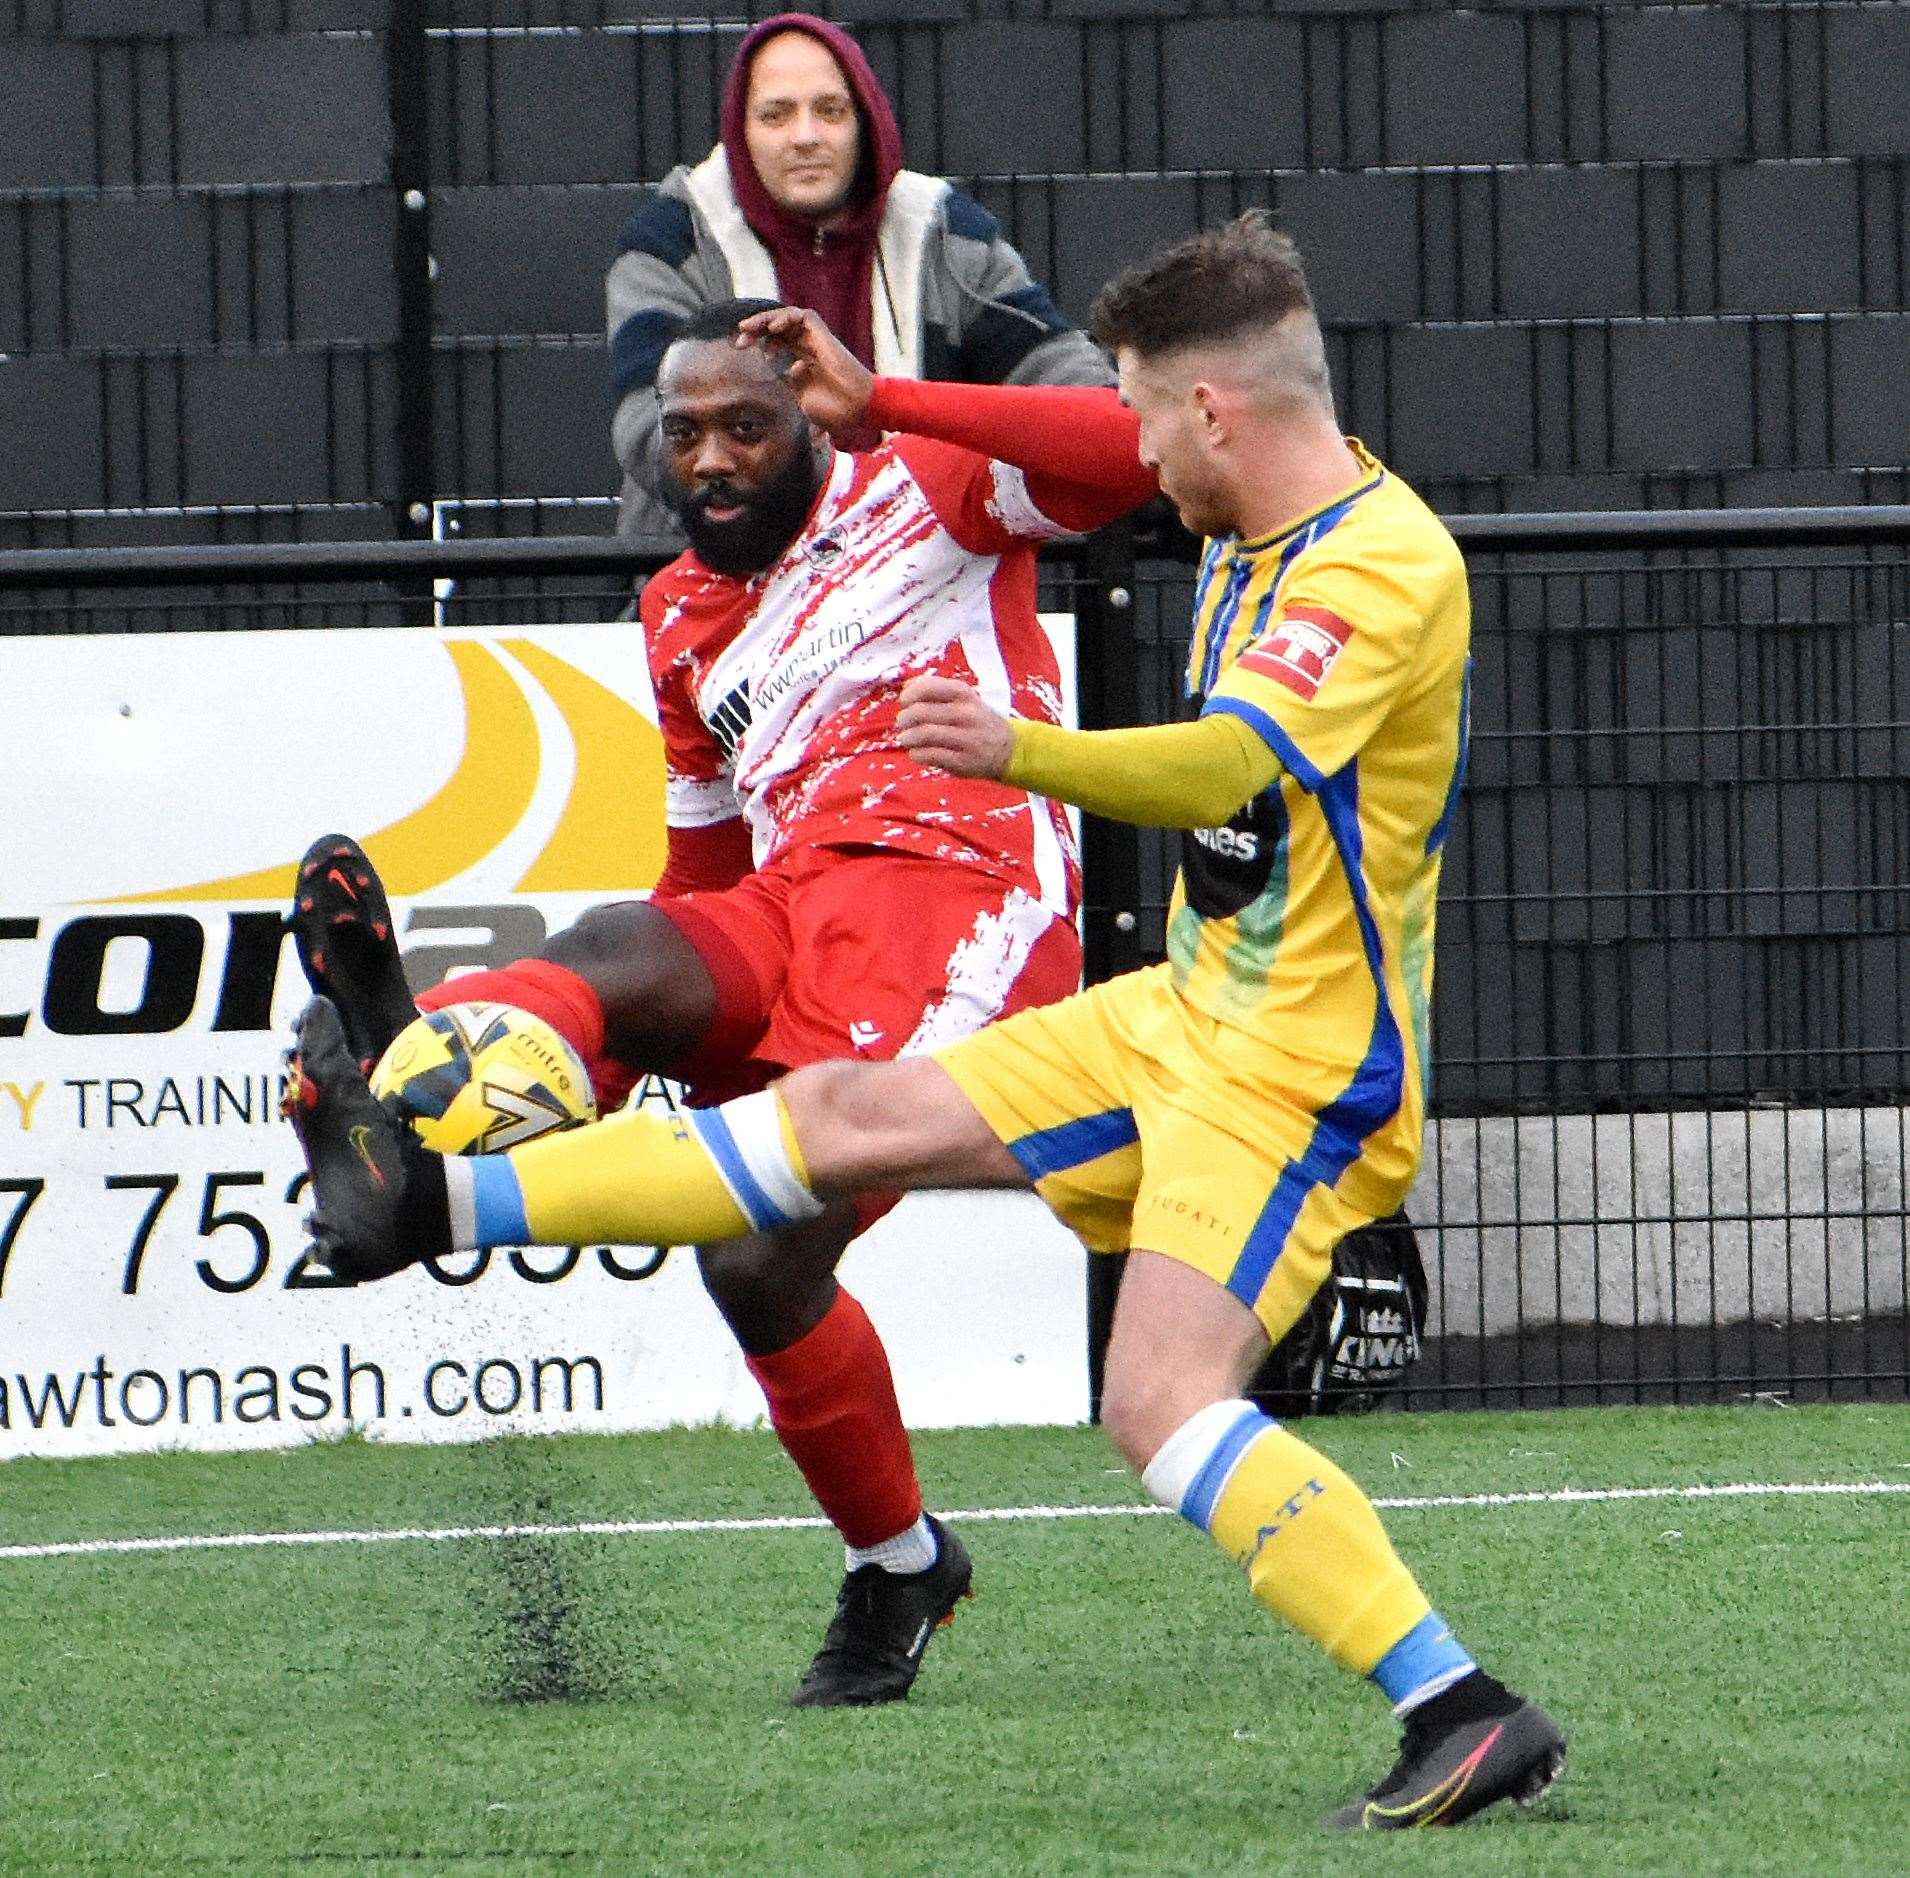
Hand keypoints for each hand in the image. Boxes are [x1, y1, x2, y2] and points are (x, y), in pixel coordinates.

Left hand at [735, 306, 873, 440]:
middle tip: (739, 339)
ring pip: (786, 317)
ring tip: (747, 328)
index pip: (774, 341)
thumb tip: (796, 419)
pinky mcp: (823, 336)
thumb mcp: (804, 408)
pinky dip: (785, 318)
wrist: (857, 409)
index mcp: (800, 360)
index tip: (741, 349)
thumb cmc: (836, 413)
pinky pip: (802, 317)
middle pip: (776, 328)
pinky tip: (773, 328)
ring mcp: (815, 340)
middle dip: (755, 329)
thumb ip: (796, 406)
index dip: (757, 341)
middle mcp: (806, 346)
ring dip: (764, 320)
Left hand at [896, 675, 1016, 779]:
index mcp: (964, 694)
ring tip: (905, 739)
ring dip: (907, 737)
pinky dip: (916, 754)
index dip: (910, 694)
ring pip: (925, 734)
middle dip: (905, 718)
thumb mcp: (965, 699)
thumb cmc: (978, 721)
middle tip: (902, 723)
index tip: (905, 701)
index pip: (929, 687)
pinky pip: (931, 755)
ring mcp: (966, 739)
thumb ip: (937, 691)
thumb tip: (907, 686)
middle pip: (922, 712)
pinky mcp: (963, 761)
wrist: (1009, 749)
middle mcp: (966, 714)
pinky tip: (916, 753)